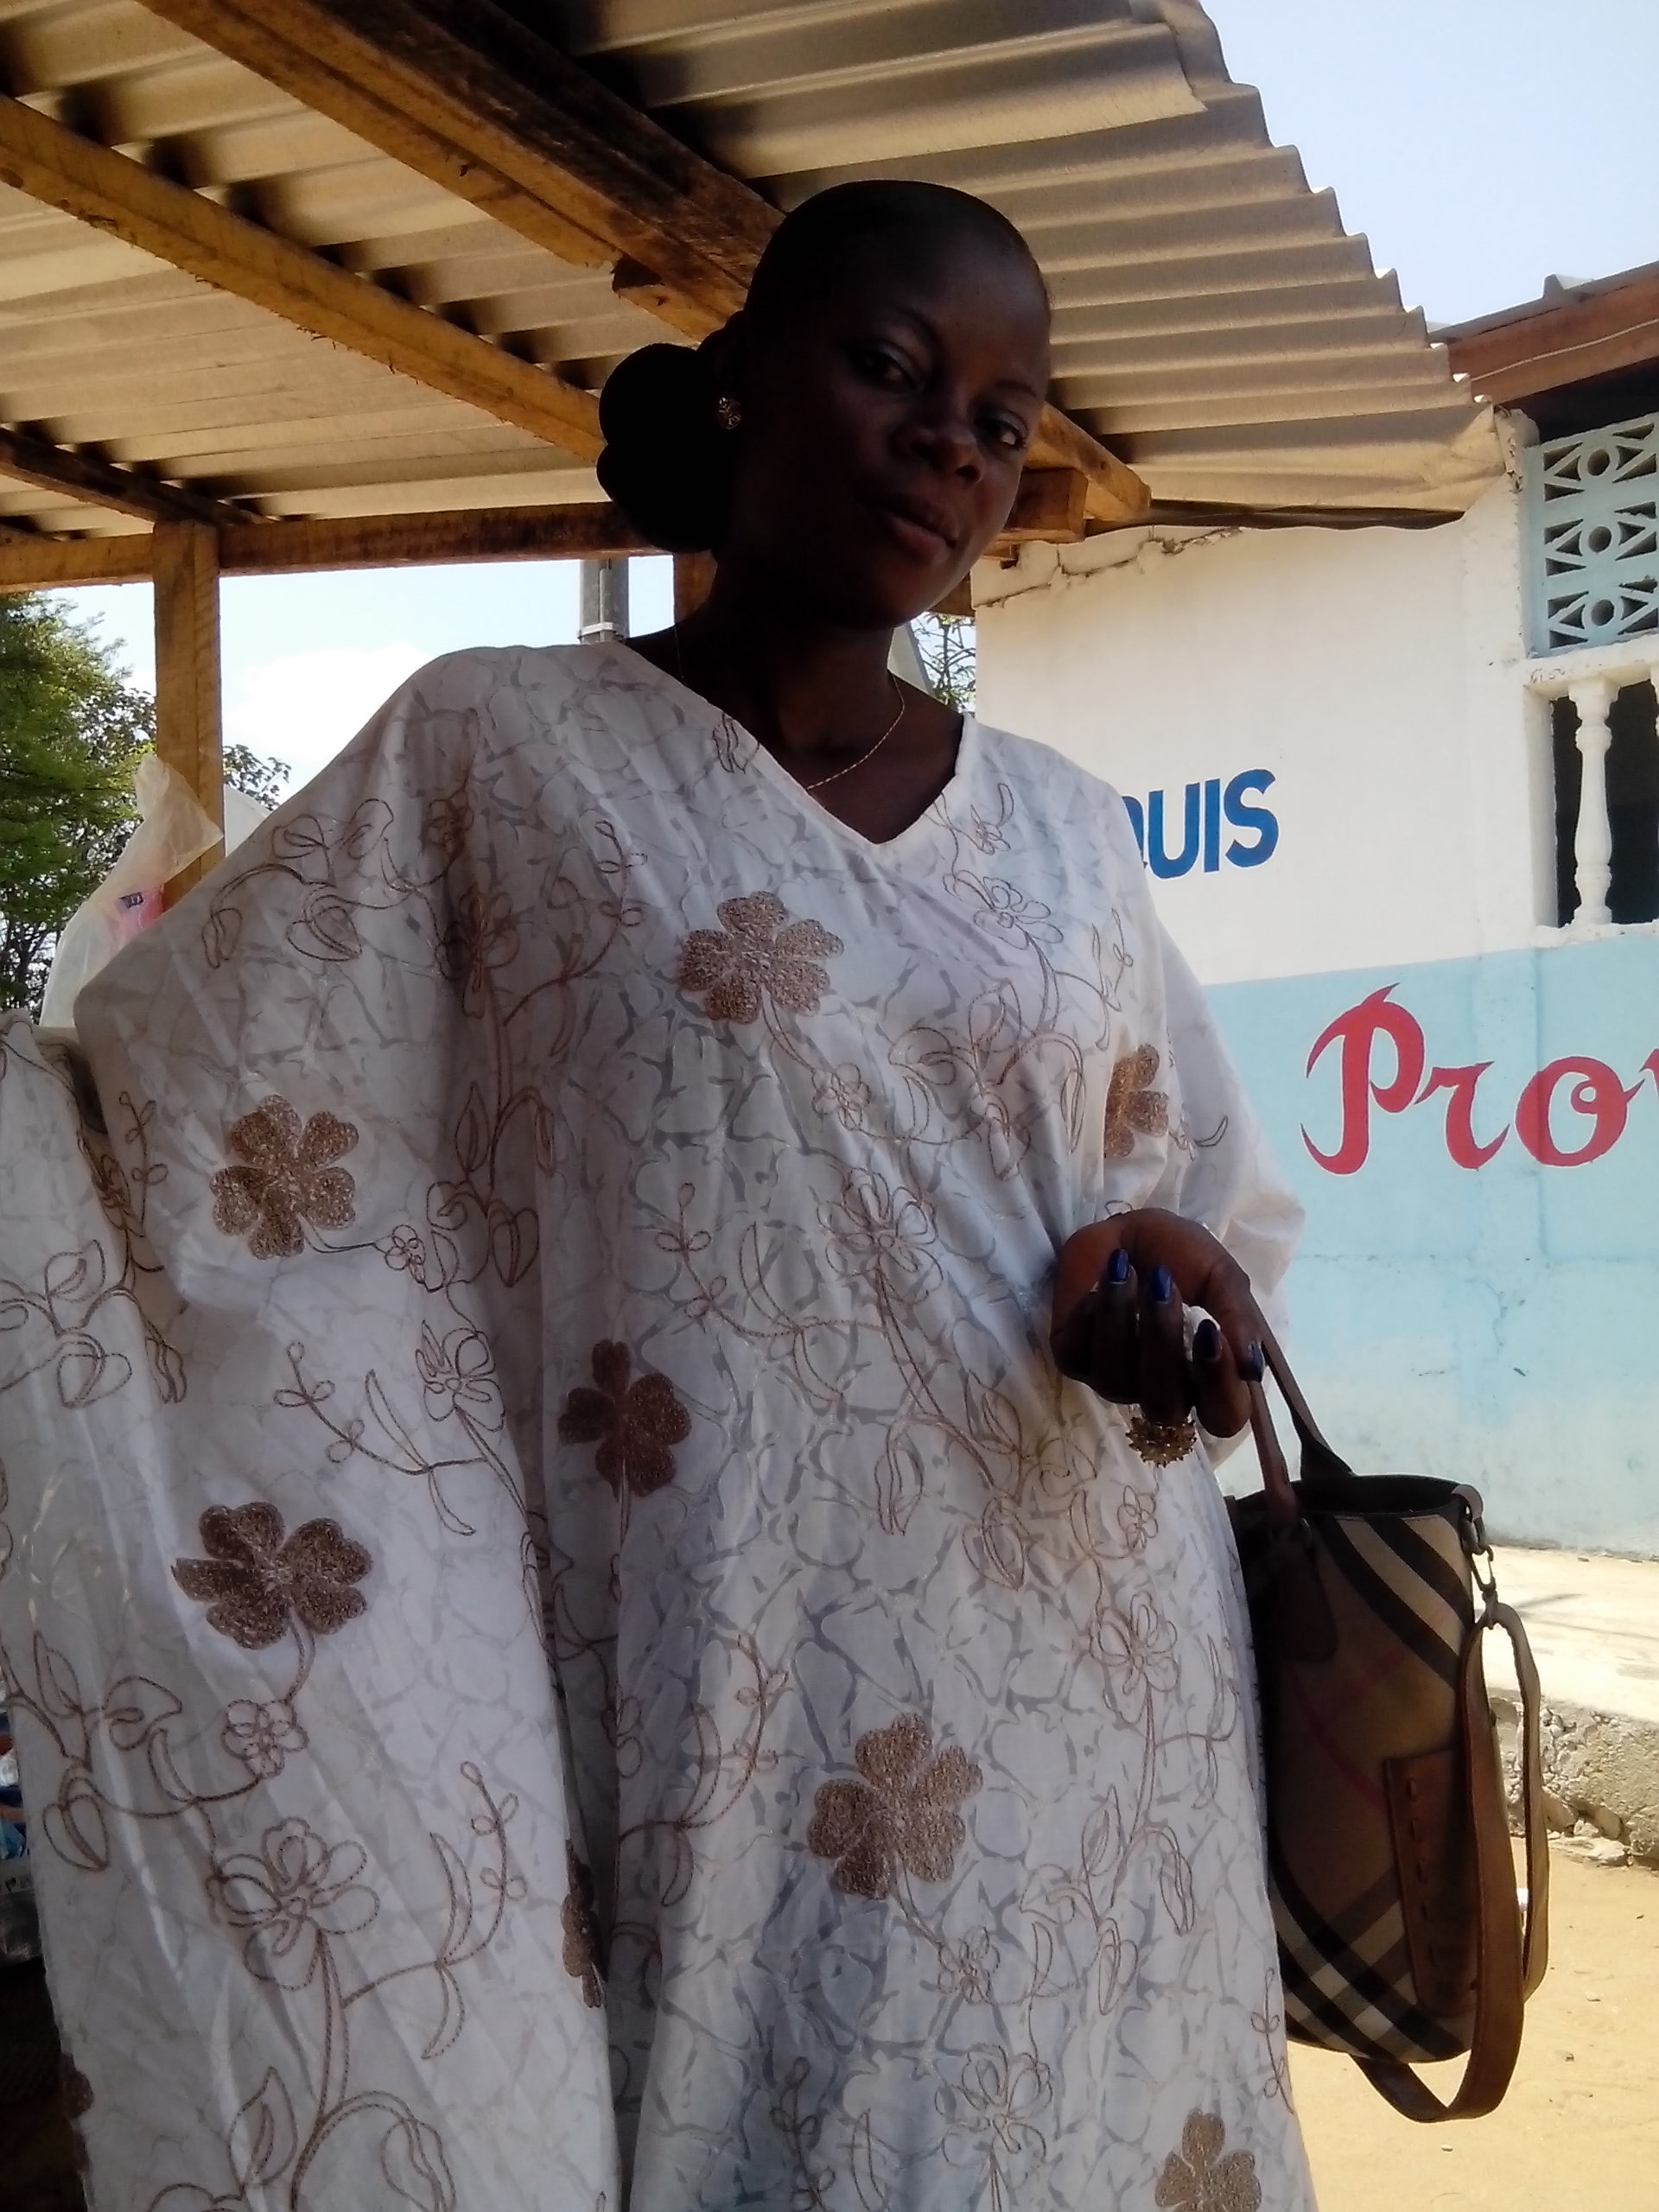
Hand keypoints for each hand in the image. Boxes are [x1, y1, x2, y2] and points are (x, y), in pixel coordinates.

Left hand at [1049, 1209, 1265, 1438]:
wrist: (1130, 1230)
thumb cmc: (1182, 1258)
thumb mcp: (1221, 1276)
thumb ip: (1238, 1318)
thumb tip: (1252, 1369)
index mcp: (1206, 1378)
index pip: (1223, 1416)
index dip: (1218, 1386)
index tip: (1210, 1331)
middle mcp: (1162, 1389)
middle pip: (1165, 1406)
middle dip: (1162, 1343)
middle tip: (1162, 1284)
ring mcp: (1115, 1380)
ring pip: (1116, 1383)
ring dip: (1121, 1321)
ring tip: (1126, 1271)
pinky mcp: (1074, 1360)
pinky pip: (1077, 1358)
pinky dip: (1088, 1318)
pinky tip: (1096, 1286)